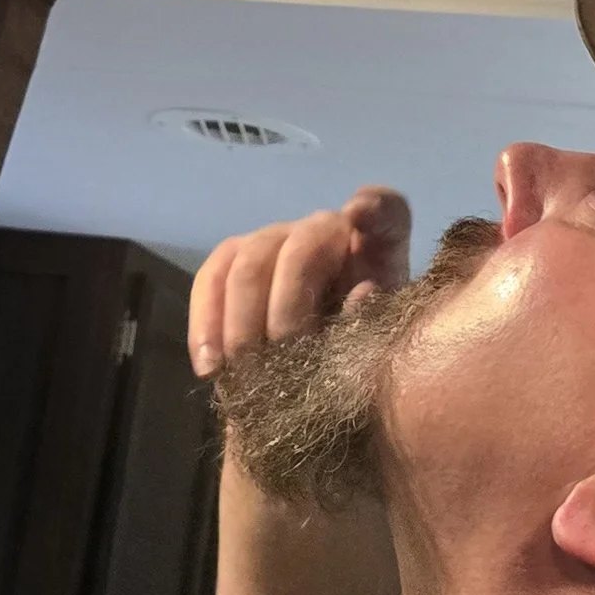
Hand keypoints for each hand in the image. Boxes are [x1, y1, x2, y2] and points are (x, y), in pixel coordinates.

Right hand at [189, 187, 411, 377]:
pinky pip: (211, 280)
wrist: (313, 386)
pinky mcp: (232, 264)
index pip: (388, 212)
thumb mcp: (378, 354)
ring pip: (248, 263)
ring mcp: (275, 243)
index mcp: (375, 251)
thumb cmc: (353, 366)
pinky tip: (210, 367)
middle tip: (285, 359)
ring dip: (241, 323)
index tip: (359, 218)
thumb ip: (377, 322)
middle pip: (300, 247)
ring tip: (242, 371)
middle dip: (287, 307)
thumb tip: (361, 291)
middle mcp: (324, 233)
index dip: (376, 208)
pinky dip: (206, 325)